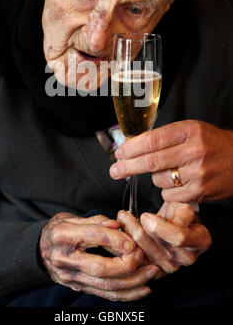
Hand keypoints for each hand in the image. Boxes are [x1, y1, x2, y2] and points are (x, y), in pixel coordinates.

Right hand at [39, 212, 158, 300]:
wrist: (40, 250)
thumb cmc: (59, 230)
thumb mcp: (72, 218)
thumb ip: (96, 222)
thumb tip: (117, 224)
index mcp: (63, 236)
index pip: (92, 237)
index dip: (114, 239)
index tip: (132, 240)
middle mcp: (66, 259)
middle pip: (100, 268)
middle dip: (126, 264)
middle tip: (143, 256)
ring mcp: (72, 277)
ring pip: (106, 286)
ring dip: (133, 282)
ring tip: (151, 272)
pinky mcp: (79, 288)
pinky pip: (105, 295)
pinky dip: (127, 294)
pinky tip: (143, 289)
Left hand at [109, 120, 232, 202]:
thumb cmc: (209, 142)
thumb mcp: (189, 130)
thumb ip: (164, 137)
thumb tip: (132, 146)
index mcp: (188, 131)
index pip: (152, 140)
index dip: (131, 148)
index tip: (119, 153)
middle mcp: (193, 151)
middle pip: (151, 161)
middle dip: (128, 167)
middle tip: (115, 170)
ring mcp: (197, 172)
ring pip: (159, 180)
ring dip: (155, 178)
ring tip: (168, 171)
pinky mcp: (200, 191)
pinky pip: (170, 194)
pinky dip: (167, 190)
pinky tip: (178, 182)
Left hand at [118, 202, 211, 274]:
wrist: (175, 223)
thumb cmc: (179, 212)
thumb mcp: (183, 205)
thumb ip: (179, 212)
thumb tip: (163, 220)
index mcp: (200, 240)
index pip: (179, 237)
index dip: (159, 226)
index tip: (145, 216)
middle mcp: (188, 257)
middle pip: (158, 247)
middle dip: (137, 229)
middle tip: (124, 215)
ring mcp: (172, 266)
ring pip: (145, 254)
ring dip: (128, 235)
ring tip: (121, 219)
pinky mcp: (156, 270)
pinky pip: (138, 260)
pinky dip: (126, 245)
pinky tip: (121, 231)